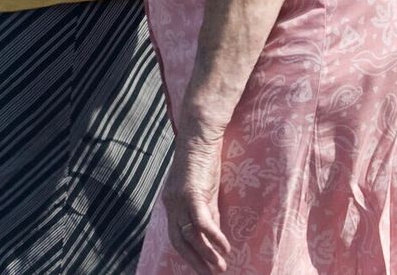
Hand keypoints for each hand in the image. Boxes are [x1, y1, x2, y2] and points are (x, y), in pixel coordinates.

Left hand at [161, 128, 230, 271]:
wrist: (200, 135)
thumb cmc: (203, 161)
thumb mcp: (205, 191)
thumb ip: (207, 211)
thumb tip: (212, 233)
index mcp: (172, 203)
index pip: (176, 237)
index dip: (189, 255)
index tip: (202, 269)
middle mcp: (171, 203)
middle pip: (179, 241)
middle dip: (196, 261)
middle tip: (211, 274)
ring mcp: (179, 199)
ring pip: (191, 235)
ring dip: (207, 254)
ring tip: (221, 267)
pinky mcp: (191, 192)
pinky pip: (201, 222)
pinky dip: (213, 237)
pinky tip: (225, 247)